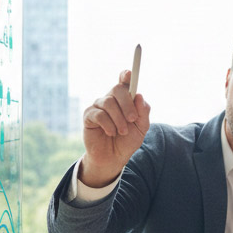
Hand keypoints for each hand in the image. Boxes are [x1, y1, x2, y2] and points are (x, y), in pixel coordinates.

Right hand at [81, 69, 151, 186]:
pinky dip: (108, 125)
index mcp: (125, 100)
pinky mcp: (89, 116)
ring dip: (119, 119)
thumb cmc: (127, 141)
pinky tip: (111, 133)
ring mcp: (99, 106)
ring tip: (122, 132)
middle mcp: (111, 99)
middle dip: (127, 104)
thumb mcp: (141, 128)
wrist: (113, 158)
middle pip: (117, 89)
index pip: (124, 81)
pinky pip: (99, 114)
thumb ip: (143, 112)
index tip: (129, 74)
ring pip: (108, 102)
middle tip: (133, 119)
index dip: (126, 75)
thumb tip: (139, 95)